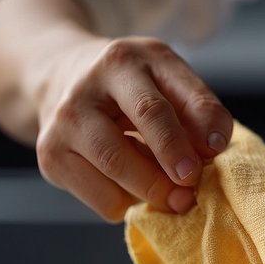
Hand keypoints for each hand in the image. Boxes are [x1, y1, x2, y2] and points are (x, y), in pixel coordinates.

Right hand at [35, 36, 233, 221]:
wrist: (65, 77)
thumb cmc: (134, 86)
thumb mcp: (170, 79)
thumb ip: (200, 109)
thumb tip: (213, 147)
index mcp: (123, 61)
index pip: (152, 107)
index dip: (181, 140)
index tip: (201, 166)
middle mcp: (86, 88)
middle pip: (125, 143)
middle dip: (163, 175)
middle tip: (188, 194)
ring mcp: (62, 123)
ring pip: (112, 171)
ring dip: (150, 192)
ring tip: (171, 193)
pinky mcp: (51, 155)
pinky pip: (100, 198)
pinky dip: (128, 202)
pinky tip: (134, 184)